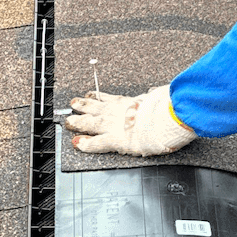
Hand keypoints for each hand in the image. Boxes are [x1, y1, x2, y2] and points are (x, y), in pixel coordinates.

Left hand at [65, 86, 194, 156]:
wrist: (167, 119)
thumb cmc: (166, 108)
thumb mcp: (158, 96)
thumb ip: (153, 95)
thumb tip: (155, 92)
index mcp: (128, 102)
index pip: (108, 98)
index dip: (97, 96)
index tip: (90, 94)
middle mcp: (116, 111)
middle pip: (94, 107)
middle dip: (82, 105)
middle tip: (73, 104)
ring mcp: (113, 125)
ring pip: (89, 122)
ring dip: (77, 122)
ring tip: (69, 121)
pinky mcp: (114, 139)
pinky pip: (95, 143)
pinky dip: (85, 144)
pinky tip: (77, 144)